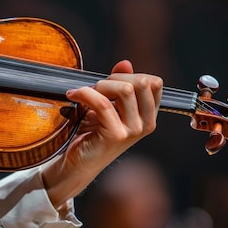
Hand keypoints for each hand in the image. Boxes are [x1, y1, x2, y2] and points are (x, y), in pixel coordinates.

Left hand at [42, 60, 162, 206]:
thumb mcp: (108, 106)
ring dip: (100, 86)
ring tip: (84, 94)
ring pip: (125, 90)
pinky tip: (73, 95)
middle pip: (142, 82)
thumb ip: (118, 84)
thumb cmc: (91, 134)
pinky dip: (85, 94)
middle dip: (114, 79)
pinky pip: (102, 103)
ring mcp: (133, 131)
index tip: (110, 83)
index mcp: (148, 116)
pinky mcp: (115, 136)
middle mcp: (146, 124)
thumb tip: (125, 63)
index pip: (154, 83)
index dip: (130, 75)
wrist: (76, 164)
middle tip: (95, 89)